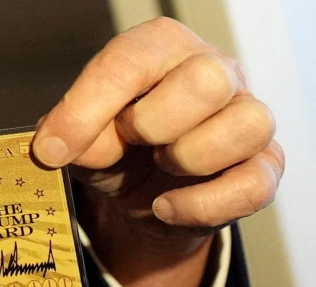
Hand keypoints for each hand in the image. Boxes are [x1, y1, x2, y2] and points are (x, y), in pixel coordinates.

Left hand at [32, 17, 283, 243]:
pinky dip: (202, 205)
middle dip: (154, 122)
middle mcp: (215, 71)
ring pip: (247, 124)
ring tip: (159, 165)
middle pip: (206, 80)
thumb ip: (70, 135)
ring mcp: (246, 117)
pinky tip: (167, 206)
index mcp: (161, 48)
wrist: (145, 198)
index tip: (53, 149)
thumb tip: (60, 146)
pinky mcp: (263, 166)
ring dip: (189, 157)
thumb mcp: (81, 141)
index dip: (87, 108)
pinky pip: (254, 185)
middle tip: (131, 141)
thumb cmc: (116, 150)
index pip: (132, 60)